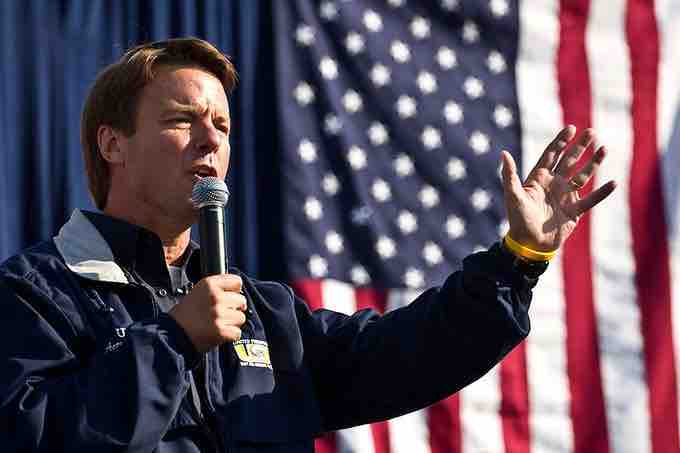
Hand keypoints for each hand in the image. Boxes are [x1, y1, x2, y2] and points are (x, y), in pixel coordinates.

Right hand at [169, 274, 245, 352]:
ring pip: (241, 317)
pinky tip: (219, 333)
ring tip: (218, 324)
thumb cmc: (185, 314)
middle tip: (221, 314)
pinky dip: (230, 335)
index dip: (234, 291)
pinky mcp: (221, 331)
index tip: (230, 297)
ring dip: (232, 323)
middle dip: (234, 308)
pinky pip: (237, 332)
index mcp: (209, 284)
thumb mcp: (198, 292)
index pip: (236, 281)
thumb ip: (216, 288)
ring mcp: (219, 314)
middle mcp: (215, 297)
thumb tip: (237, 293)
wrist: (172, 333)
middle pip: (241, 300)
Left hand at [501, 125, 616, 251]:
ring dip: (594, 163)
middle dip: (580, 146)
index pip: (552, 155)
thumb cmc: (518, 219)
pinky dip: (602, 192)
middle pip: (570, 160)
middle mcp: (554, 184)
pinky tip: (614, 182)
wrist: (530, 244)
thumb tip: (503, 153)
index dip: (561, 141)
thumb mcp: (513, 195)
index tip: (571, 128)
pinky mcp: (575, 211)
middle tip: (591, 131)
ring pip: (583, 175)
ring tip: (604, 148)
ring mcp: (566, 196)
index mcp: (539, 178)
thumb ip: (509, 175)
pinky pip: (591, 199)